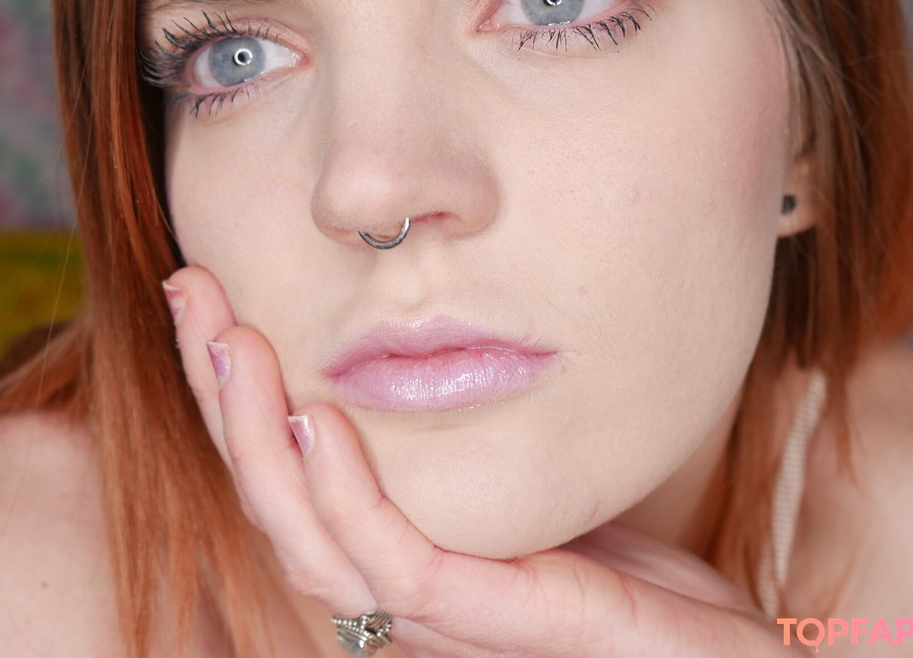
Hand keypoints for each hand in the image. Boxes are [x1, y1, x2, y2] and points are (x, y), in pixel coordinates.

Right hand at [165, 266, 801, 656]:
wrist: (722, 652)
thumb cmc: (633, 569)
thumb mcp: (535, 481)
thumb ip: (466, 442)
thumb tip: (411, 356)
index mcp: (402, 552)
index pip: (291, 475)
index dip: (234, 392)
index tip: (211, 291)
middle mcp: (401, 592)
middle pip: (278, 502)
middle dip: (221, 398)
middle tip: (191, 294)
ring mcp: (447, 620)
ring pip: (313, 540)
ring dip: (258, 439)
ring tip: (234, 343)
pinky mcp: (502, 623)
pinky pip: (401, 567)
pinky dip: (346, 499)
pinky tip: (320, 423)